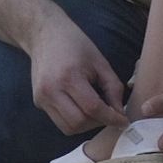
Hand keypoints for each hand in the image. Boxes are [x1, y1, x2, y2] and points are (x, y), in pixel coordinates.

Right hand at [27, 21, 128, 135]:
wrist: (44, 34)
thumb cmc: (75, 44)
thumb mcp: (100, 62)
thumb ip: (113, 88)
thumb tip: (120, 113)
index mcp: (69, 77)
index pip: (92, 108)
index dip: (111, 118)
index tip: (123, 121)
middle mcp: (51, 90)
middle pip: (79, 123)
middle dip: (98, 123)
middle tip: (109, 115)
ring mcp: (42, 98)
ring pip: (68, 128)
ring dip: (86, 126)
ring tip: (96, 112)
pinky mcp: (38, 102)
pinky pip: (59, 121)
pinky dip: (74, 121)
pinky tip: (82, 108)